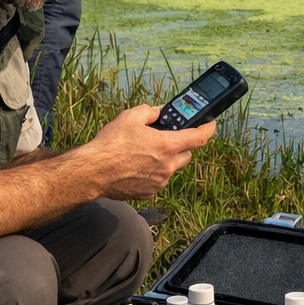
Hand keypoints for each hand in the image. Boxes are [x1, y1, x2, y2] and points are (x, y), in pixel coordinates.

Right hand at [83, 104, 215, 199]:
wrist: (93, 171)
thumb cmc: (110, 145)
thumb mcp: (130, 117)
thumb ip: (150, 112)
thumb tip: (158, 112)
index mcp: (167, 146)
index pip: (200, 137)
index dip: (208, 129)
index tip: (210, 125)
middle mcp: (168, 166)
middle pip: (187, 154)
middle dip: (180, 146)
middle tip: (166, 139)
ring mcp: (159, 182)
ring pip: (172, 169)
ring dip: (165, 161)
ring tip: (144, 154)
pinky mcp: (149, 193)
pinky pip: (158, 181)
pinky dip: (153, 173)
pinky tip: (137, 167)